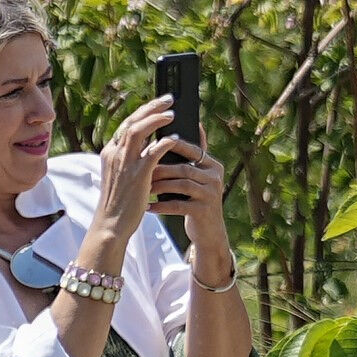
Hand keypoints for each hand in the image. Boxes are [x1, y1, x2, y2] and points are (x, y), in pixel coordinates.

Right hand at [81, 95, 177, 271]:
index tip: (156, 105)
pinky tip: (176, 138)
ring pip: (140, 130)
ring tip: (173, 112)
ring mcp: (125, 163)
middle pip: (132, 121)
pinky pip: (153, 151)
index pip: (126, 125)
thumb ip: (132, 161)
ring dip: (157, 119)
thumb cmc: (120, 203)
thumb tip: (152, 148)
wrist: (112, 224)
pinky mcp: (138, 174)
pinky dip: (165, 142)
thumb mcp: (122, 177)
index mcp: (110, 153)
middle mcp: (115, 153)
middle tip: (169, 99)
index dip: (142, 112)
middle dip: (151, 107)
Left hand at [147, 135, 233, 268]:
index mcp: (213, 166)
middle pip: (184, 168)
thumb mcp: (199, 177)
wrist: (209, 231)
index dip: (171, 145)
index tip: (151, 145)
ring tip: (143, 187)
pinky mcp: (204, 211)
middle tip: (140, 169)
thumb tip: (194, 125)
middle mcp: (216, 178)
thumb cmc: (197, 199)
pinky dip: (161, 206)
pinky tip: (148, 206)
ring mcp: (211, 195)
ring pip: (180, 185)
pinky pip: (178, 205)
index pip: (192, 149)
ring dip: (159, 186)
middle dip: (160, 169)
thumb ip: (195, 155)